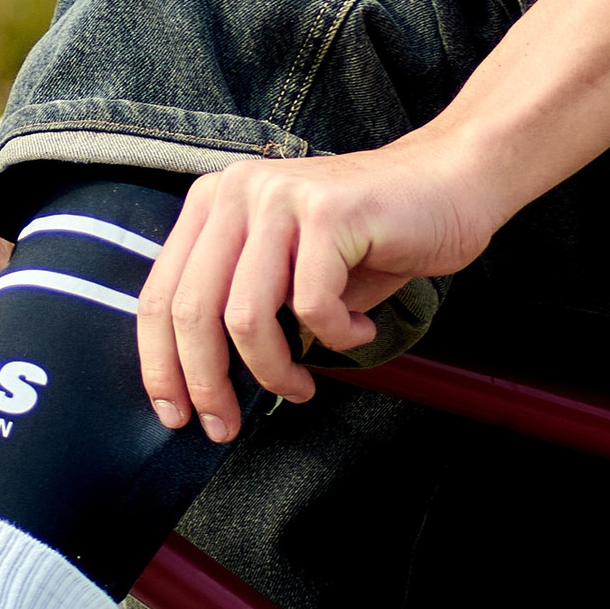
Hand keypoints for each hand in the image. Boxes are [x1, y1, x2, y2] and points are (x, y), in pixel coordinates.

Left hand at [138, 137, 501, 442]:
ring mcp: (282, 197)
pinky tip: (359, 330)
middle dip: (206, 383)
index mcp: (214, 202)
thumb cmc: (370, 238)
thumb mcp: (287, 267)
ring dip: (274, 370)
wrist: (449, 182)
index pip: (161, 294)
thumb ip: (241, 303)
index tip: (176, 414)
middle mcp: (238, 191)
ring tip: (302, 385)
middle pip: (191, 310)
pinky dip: (336, 337)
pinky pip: (312, 306)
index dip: (160, 365)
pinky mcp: (329, 212)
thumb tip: (202, 383)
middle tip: (226, 426)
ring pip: (245, 316)